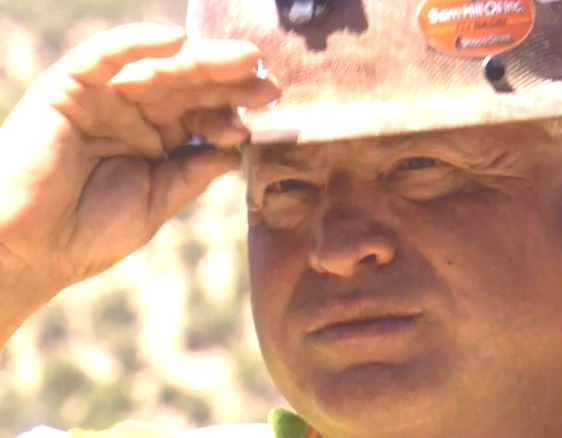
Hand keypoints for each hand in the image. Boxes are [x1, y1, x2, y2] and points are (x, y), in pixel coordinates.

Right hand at [0, 23, 278, 340]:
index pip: (203, 114)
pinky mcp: (68, 88)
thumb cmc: (90, 234)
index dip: (235, 107)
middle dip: (228, 81)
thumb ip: (195, 170)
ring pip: (158, 69)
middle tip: (267, 78)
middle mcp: (133, 114)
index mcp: (157, 141)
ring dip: (200, 61)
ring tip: (241, 58)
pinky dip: (138, 44)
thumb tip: (237, 149)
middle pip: (188, 87)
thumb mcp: (158, 200)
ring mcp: (103, 99)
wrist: (28, 250)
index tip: (271, 106)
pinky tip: (176, 41)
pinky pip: (105, 57)